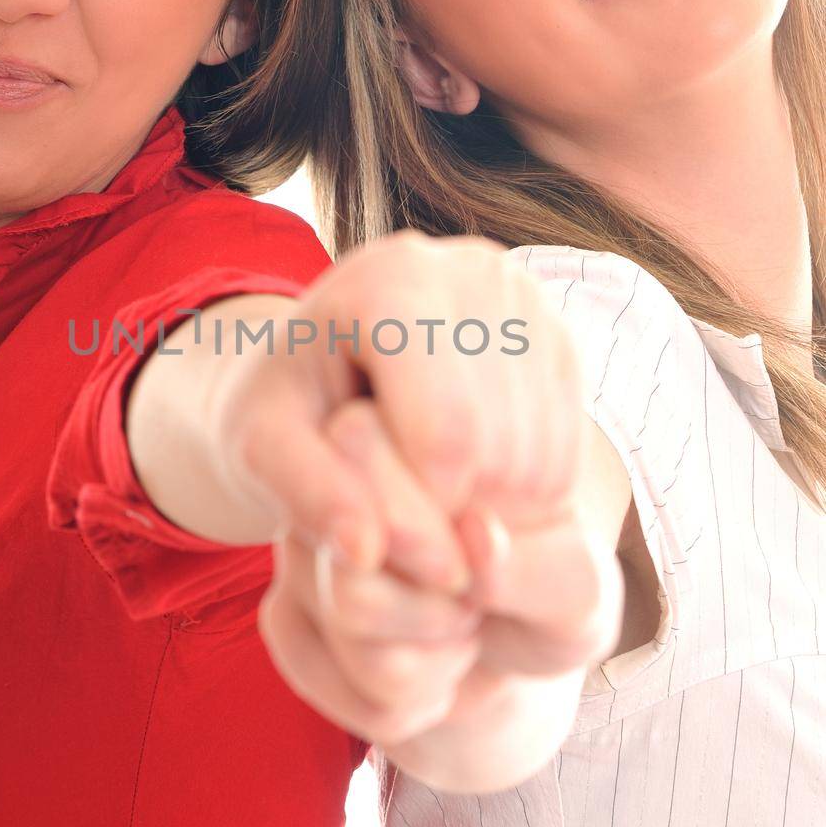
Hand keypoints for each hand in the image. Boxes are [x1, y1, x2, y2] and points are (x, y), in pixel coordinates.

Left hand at [207, 230, 622, 748]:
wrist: (325, 354)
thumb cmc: (284, 405)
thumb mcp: (261, 449)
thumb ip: (306, 497)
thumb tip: (367, 556)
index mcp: (393, 281)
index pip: (448, 434)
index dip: (421, 509)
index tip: (378, 531)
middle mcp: (476, 269)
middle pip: (503, 445)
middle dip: (455, 515)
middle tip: (402, 527)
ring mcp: (528, 298)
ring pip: (543, 455)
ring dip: (491, 515)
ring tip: (425, 511)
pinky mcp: (558, 332)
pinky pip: (565, 451)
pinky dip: (520, 496)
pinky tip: (463, 491)